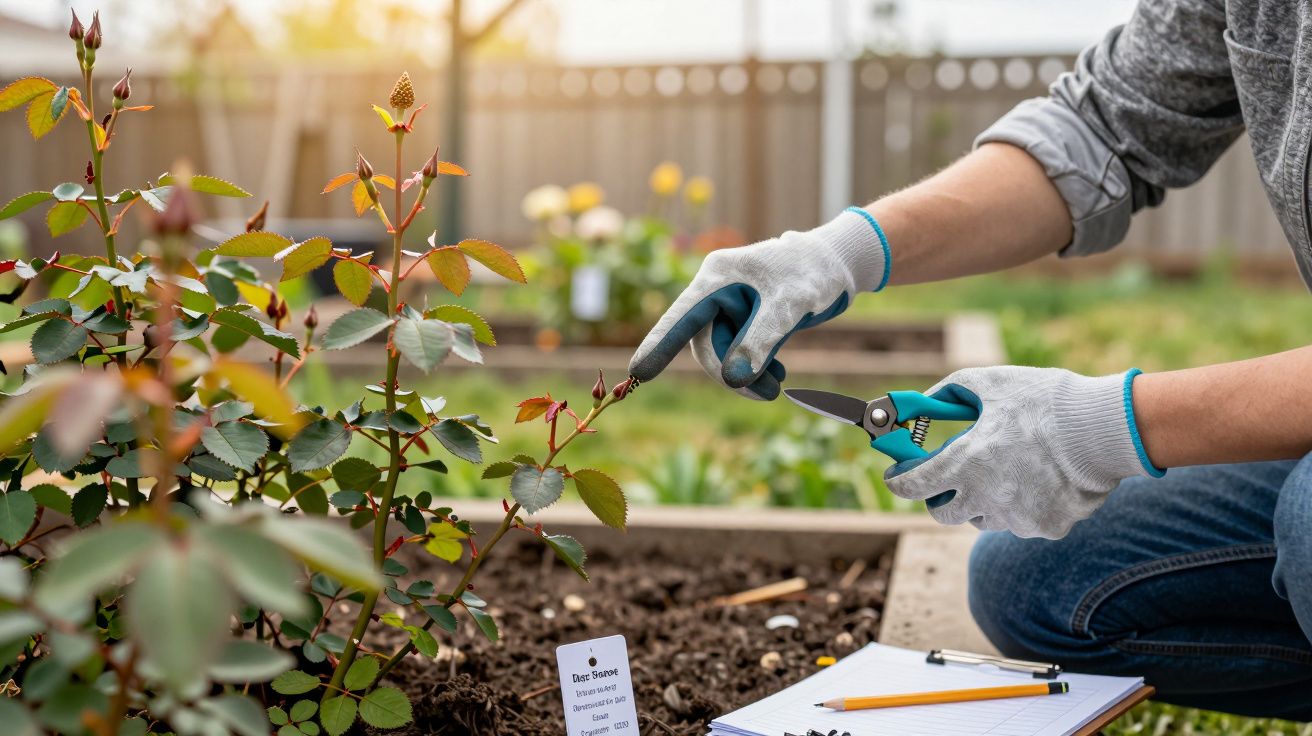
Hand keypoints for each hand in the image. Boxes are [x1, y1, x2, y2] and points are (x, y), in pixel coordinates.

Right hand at [628, 208, 889, 399]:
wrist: (838, 263)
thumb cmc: (813, 273)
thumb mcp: (790, 306)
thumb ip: (760, 341)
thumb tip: (733, 379)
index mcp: (718, 276)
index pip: (681, 316)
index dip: (659, 345)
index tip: (638, 374)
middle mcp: (716, 290)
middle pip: (705, 343)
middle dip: (730, 373)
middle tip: (768, 394)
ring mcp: (728, 305)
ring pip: (721, 352)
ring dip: (746, 375)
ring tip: (777, 387)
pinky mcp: (743, 318)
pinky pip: (736, 351)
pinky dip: (754, 368)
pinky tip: (777, 375)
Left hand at [885, 366, 1162, 538]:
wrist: (1104, 428)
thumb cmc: (1044, 402)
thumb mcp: (989, 384)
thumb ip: (947, 393)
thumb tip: (920, 403)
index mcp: (965, 464)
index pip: (912, 486)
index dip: (899, 479)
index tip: (897, 474)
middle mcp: (985, 499)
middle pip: (942, 513)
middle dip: (939, 496)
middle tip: (950, 477)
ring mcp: (1016, 518)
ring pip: (982, 518)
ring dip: (983, 500)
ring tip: (1006, 469)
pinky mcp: (1045, 529)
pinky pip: (1020, 522)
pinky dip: (1021, 505)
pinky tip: (1039, 478)